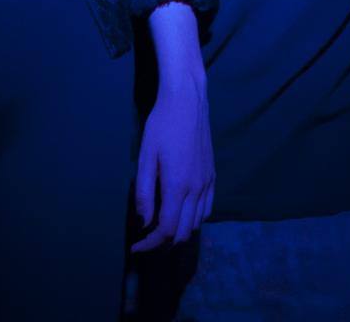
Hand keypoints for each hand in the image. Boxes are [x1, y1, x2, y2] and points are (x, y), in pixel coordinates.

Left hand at [131, 75, 214, 252]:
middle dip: (163, 244)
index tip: (136, 247)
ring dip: (179, 232)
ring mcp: (208, 183)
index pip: (166, 230)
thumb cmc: (161, 125)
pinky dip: (193, 219)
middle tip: (145, 242)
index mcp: (178, 185)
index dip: (150, 244)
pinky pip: (207, 209)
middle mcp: (197, 189)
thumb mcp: (146, 156)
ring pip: (197, 224)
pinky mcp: (213, 176)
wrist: (187, 101)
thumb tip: (144, 222)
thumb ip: (143, 192)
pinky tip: (180, 212)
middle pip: (183, 232)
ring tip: (160, 229)